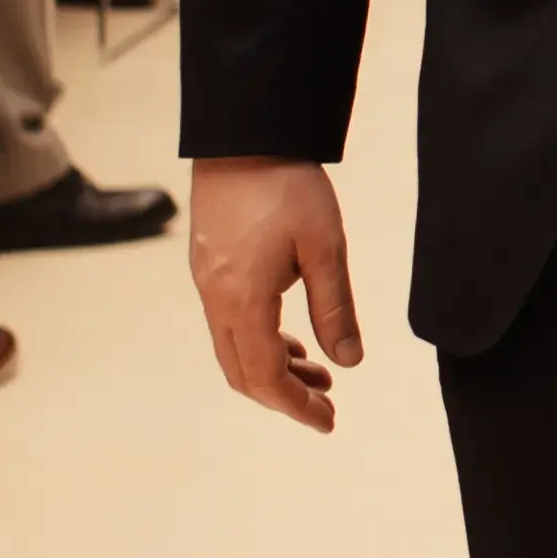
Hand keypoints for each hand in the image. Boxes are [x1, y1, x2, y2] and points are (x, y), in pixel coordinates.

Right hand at [189, 157, 362, 432]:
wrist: (243, 135)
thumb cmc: (287, 185)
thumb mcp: (324, 247)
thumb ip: (335, 309)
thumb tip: (349, 364)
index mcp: (243, 300)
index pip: (265, 376)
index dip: (295, 407)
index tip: (328, 422)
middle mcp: (216, 299)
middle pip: (243, 373)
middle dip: (284, 398)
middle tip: (326, 407)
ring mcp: (207, 283)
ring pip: (234, 350)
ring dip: (274, 371)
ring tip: (320, 375)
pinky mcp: (208, 267)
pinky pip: (229, 324)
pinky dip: (260, 343)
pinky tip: (292, 340)